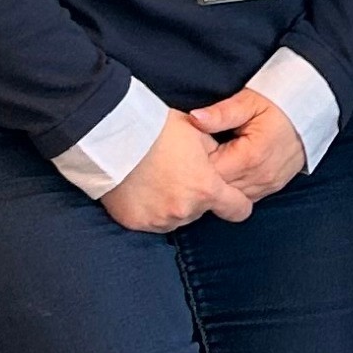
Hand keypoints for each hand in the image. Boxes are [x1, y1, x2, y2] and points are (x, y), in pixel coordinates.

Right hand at [102, 110, 252, 232]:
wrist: (114, 136)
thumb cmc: (158, 129)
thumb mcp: (198, 133)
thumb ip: (216, 156)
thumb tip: (221, 164)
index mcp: (206, 188)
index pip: (238, 210)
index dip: (238, 203)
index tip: (231, 197)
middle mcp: (185, 210)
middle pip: (202, 211)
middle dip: (196, 196)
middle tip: (179, 174)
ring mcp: (159, 220)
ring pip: (177, 218)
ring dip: (173, 204)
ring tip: (158, 179)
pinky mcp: (136, 223)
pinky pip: (152, 221)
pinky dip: (150, 209)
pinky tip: (142, 188)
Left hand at [188, 86, 308, 205]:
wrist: (313, 109)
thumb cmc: (281, 102)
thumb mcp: (249, 101)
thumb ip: (221, 113)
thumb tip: (195, 118)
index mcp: (250, 156)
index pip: (209, 172)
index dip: (194, 160)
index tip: (189, 146)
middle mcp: (259, 177)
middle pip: (218, 188)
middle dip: (204, 174)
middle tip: (196, 154)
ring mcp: (267, 185)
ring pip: (230, 196)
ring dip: (219, 182)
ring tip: (213, 159)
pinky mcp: (272, 187)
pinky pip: (244, 196)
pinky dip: (233, 186)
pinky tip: (229, 168)